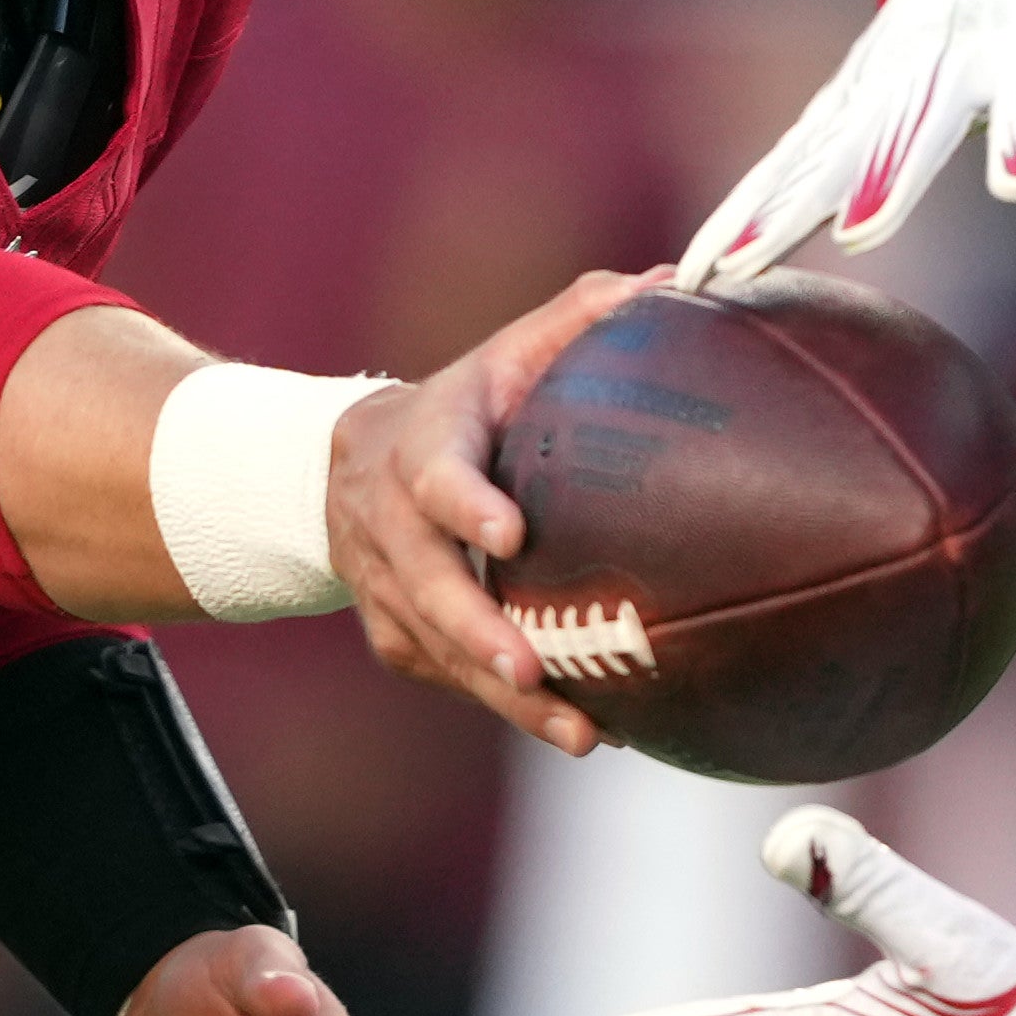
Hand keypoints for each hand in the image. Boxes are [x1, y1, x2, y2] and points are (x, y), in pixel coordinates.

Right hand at [327, 265, 663, 755]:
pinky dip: (509, 707)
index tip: (509, 534)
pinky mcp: (395, 637)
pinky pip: (450, 679)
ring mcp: (385, 590)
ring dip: (507, 697)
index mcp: (419, 450)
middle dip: (479, 632)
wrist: (343, 466)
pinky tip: (584, 730)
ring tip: (583, 735)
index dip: (467, 506)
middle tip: (534, 669)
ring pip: (440, 651)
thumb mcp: (506, 354)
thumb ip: (580, 317)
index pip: (436, 478)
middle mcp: (388, 526)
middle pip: (427, 587)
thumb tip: (672, 280)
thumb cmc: (461, 407)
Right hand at [677, 0, 1015, 291]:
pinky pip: (790, 157)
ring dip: (774, 199)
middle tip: (852, 227)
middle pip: (911, 110)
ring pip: (826, 137)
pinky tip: (694, 276)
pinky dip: (745, 207)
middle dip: (880, 166)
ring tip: (720, 267)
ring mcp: (886, 68)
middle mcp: (949, 41)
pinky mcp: (849, 100)